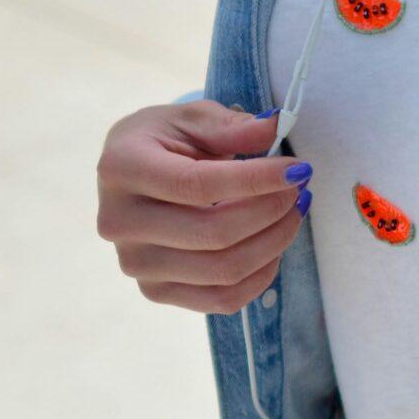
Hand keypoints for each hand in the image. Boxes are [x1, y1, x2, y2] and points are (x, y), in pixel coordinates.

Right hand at [96, 100, 313, 313]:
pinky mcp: (155, 291)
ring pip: (224, 271)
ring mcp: (135, 264)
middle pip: (214, 234)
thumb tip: (273, 128)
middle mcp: (119, 222)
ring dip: (274, 242)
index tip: (298, 169)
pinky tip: (273, 245)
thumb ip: (231, 126)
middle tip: (299, 190)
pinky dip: (261, 275)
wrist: (134, 176)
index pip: (197, 184)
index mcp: (121, 169)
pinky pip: (223, 299)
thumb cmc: (165, 142)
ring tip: (292, 213)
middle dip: (272, 211)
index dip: (256, 180)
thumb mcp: (192, 119)